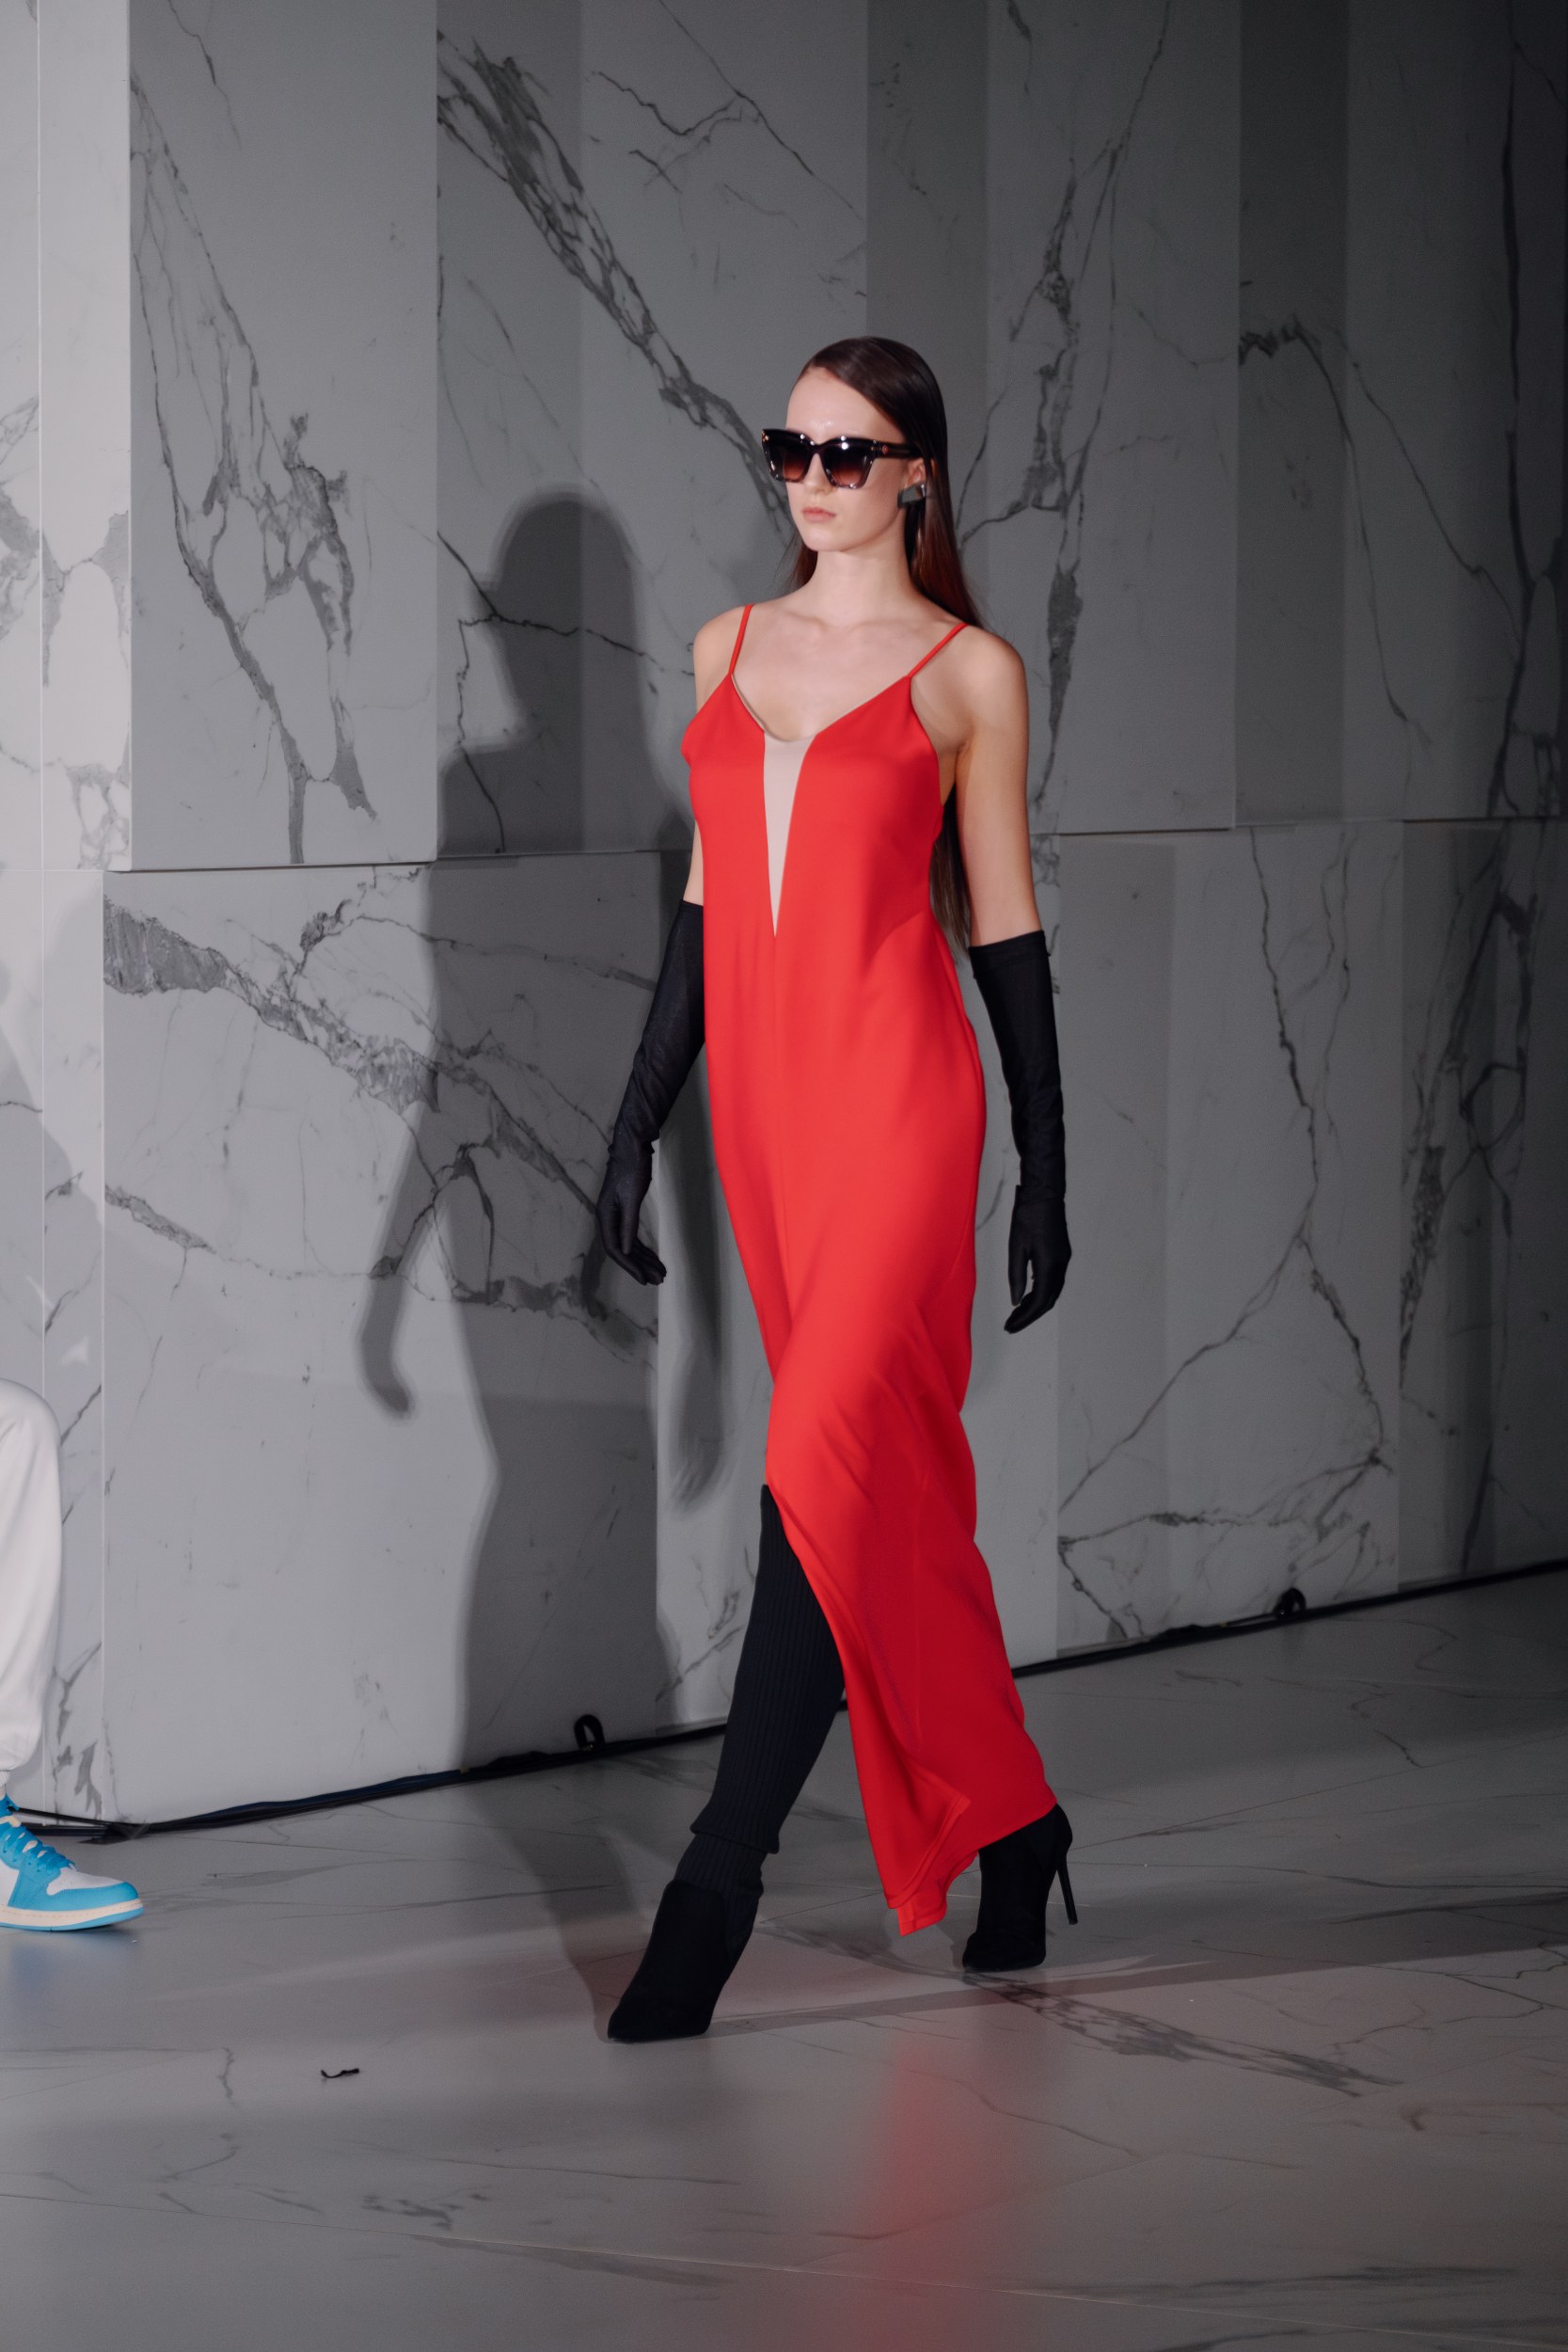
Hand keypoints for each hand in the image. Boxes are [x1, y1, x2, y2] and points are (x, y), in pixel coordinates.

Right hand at [595, 1138, 665, 1284]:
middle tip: (659, 1279)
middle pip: (623, 1250)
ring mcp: (617, 1215)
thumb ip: (628, 1225)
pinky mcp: (626, 1211)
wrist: (633, 1146)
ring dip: (644, 1259)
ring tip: (660, 1272)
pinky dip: (644, 1248)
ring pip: (629, 1245)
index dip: (630, 1266)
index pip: (615, 1249)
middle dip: (641, 1266)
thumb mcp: (631, 1198)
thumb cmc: (631, 1169)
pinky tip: (654, 1257)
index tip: (644, 1279)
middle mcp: (608, 1218)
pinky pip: (633, 1236)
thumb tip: (625, 1250)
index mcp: (605, 1216)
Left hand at [1004, 1191, 1068, 1332]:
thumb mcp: (1016, 1246)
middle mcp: (1061, 1265)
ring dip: (1036, 1304)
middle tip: (1011, 1324)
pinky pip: (1053, 1281)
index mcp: (1049, 1265)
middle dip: (1030, 1315)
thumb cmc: (1027, 1216)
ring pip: (1052, 1291)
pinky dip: (1040, 1292)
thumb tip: (1016, 1301)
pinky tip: (1028, 1293)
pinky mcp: (1062, 1254)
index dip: (1025, 1318)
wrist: (1045, 1193)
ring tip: (1017, 1312)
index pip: (1040, 1301)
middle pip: (1048, 1300)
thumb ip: (1016, 1276)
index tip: (1011, 1326)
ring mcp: (1064, 1259)